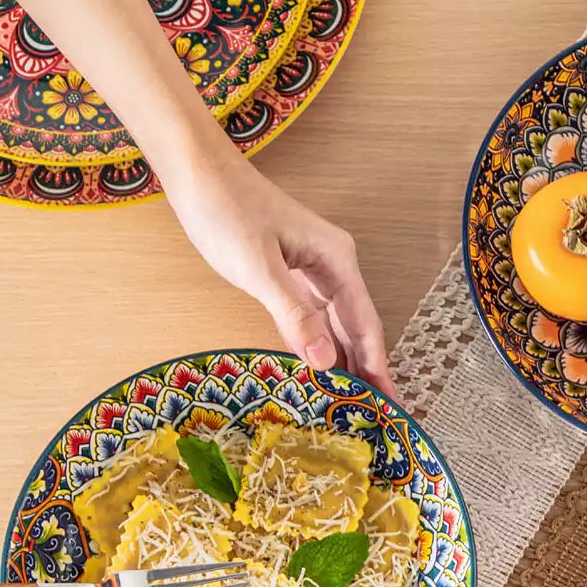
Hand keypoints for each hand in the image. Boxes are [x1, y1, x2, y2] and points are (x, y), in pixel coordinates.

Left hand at [162, 153, 393, 394]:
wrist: (196, 170)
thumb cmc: (226, 210)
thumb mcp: (259, 267)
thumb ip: (294, 315)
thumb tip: (325, 362)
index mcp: (337, 261)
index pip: (365, 324)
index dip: (377, 366)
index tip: (389, 404)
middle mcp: (333, 265)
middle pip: (358, 327)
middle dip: (368, 370)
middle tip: (380, 415)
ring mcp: (313, 269)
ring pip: (337, 324)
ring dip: (346, 360)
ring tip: (355, 401)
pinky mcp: (292, 272)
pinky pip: (316, 316)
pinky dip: (320, 344)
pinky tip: (321, 367)